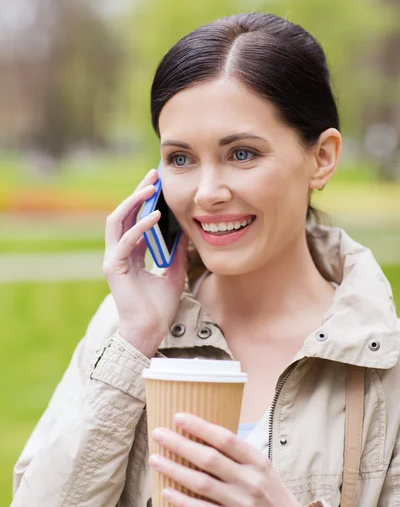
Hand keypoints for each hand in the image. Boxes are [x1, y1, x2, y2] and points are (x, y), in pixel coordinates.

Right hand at [103, 169, 188, 352]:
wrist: (150, 331)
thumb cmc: (159, 307)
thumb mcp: (173, 273)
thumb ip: (176, 253)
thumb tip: (186, 234)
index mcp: (130, 254)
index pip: (134, 220)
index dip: (144, 201)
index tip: (158, 184)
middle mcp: (118, 253)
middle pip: (123, 214)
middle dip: (137, 192)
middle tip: (153, 175)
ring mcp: (113, 259)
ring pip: (117, 221)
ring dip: (133, 202)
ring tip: (151, 188)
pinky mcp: (114, 268)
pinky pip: (125, 241)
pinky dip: (140, 227)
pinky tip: (156, 216)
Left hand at [149, 413, 321, 506]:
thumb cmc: (274, 496)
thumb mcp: (263, 470)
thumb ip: (239, 457)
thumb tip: (205, 438)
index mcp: (257, 461)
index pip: (225, 439)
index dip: (200, 427)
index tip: (179, 417)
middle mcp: (250, 480)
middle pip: (209, 458)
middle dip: (180, 444)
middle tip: (158, 434)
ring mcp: (241, 502)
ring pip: (201, 483)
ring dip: (174, 470)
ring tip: (155, 459)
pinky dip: (183, 501)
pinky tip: (167, 492)